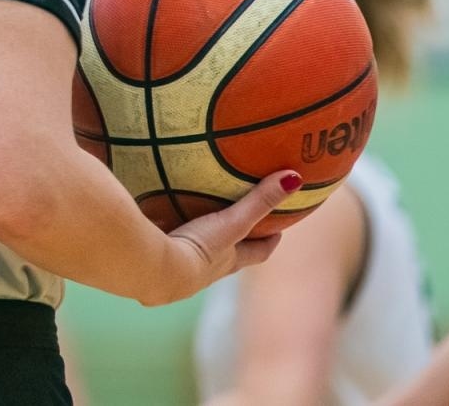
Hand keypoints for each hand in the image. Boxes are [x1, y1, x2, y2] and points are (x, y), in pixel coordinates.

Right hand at [152, 170, 298, 304]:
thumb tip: (296, 177)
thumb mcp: (231, 223)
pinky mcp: (156, 266)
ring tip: (196, 219)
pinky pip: (167, 249)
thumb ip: (259, 200)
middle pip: (231, 256)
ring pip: (199, 256)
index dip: (270, 241)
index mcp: (230, 260)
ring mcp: (182, 272)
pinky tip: (158, 224)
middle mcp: (209, 271)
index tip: (279, 229)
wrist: (153, 270)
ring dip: (202, 242)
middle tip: (241, 223)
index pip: (258, 252)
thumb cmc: (198, 249)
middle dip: (237, 243)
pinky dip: (169, 237)